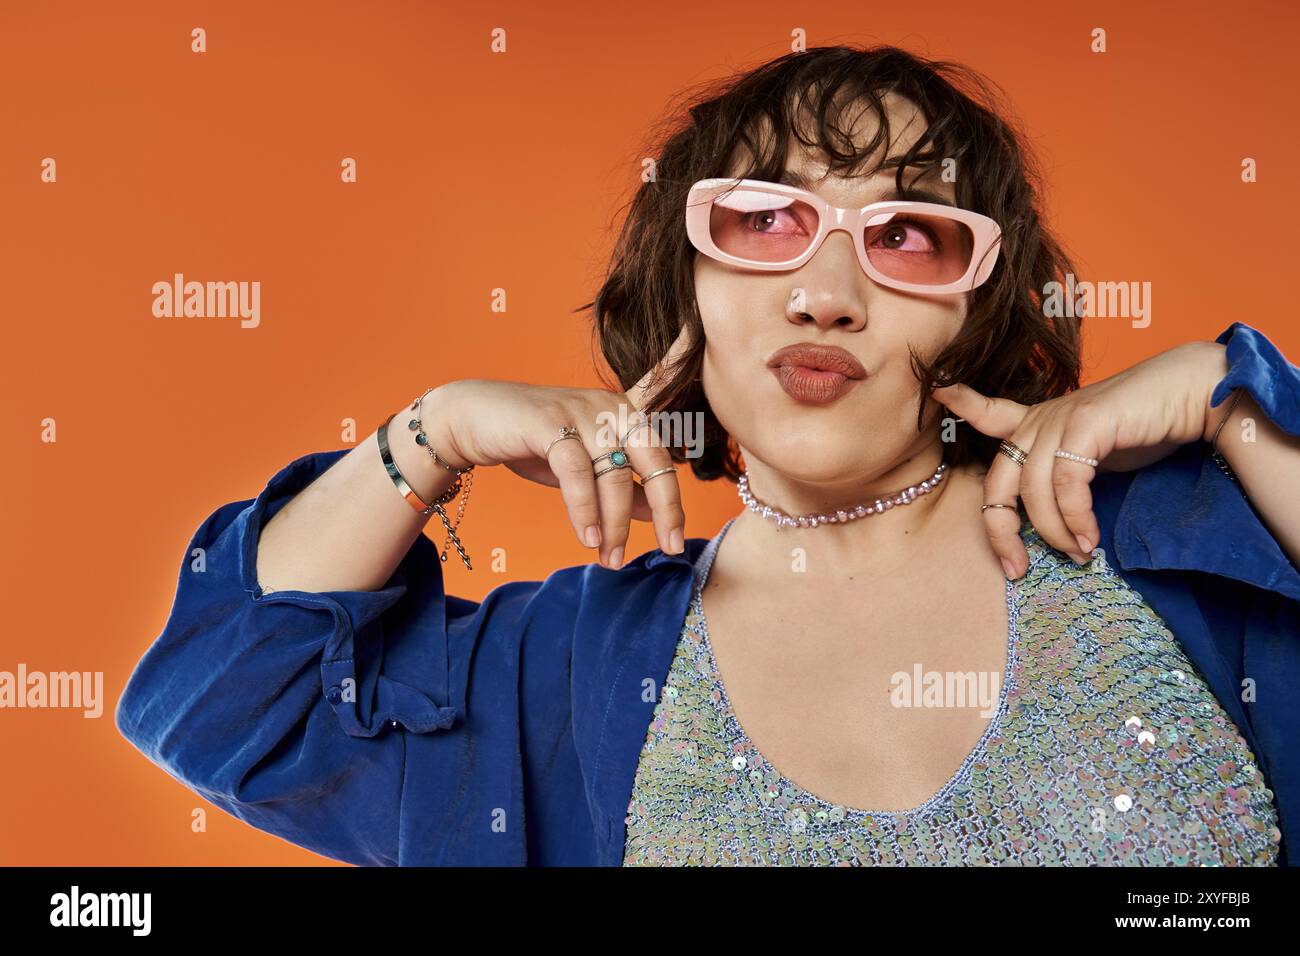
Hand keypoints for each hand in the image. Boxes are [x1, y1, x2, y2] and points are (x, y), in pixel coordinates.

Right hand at [428, 326, 694, 567]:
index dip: (673, 502)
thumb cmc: (534, 443)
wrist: (474, 419)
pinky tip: (585, 537)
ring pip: (613, 473)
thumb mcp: (584, 468)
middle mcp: (611, 407)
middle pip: (652, 459)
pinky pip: (576, 470)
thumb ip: (621, 486)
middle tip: (665, 549)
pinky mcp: (549, 421)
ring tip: (608, 557)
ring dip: (614, 522)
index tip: (674, 545)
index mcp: (626, 414)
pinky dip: (583, 508)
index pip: (662, 458)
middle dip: (664, 508)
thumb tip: (655, 514)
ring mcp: (581, 410)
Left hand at [931, 340, 1228, 577]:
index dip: (966, 404)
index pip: (992, 415)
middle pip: (999, 483)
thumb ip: (1063, 475)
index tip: (940, 393)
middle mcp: (1040, 418)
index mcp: (1038, 422)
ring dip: (1055, 533)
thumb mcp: (1092, 454)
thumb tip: (1052, 526)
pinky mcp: (1085, 423)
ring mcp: (1060, 418)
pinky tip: (1089, 539)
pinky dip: (1076, 519)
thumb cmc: (1145, 428)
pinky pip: (1067, 484)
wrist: (1191, 396)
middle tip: (1016, 568)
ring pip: (1034, 491)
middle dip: (1000, 531)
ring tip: (1078, 555)